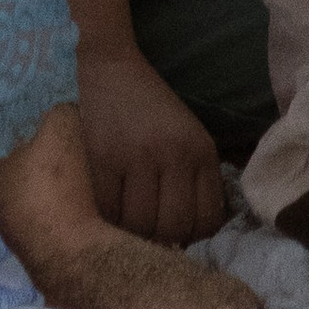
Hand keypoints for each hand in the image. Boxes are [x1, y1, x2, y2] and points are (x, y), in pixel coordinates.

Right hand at [77, 42, 227, 244]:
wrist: (109, 68)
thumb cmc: (151, 109)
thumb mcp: (188, 136)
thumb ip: (195, 181)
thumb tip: (192, 239)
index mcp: (200, 150)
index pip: (207, 221)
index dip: (191, 238)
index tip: (175, 235)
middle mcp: (173, 154)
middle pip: (173, 228)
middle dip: (160, 241)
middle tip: (146, 233)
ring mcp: (137, 156)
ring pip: (139, 226)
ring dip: (130, 233)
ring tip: (124, 221)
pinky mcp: (101, 158)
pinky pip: (107, 211)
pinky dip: (105, 218)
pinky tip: (105, 208)